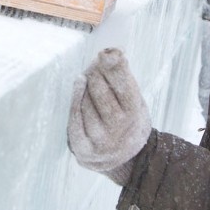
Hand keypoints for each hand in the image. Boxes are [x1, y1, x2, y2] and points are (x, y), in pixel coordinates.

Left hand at [68, 48, 151, 184]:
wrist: (121, 157)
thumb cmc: (126, 119)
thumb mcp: (134, 100)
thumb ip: (124, 79)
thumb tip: (113, 52)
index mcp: (135, 114)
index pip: (123, 86)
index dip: (115, 67)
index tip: (107, 52)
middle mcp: (119, 129)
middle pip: (100, 90)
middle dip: (97, 74)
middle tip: (97, 65)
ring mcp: (100, 140)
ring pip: (86, 101)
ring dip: (87, 87)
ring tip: (92, 83)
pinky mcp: (83, 148)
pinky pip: (74, 116)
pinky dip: (75, 98)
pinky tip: (79, 83)